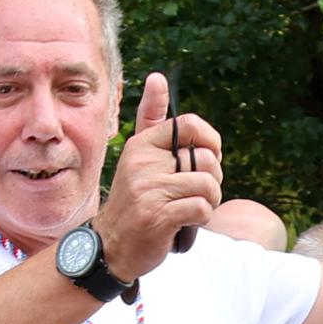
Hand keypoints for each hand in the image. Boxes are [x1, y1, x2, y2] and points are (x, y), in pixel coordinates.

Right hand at [98, 73, 222, 279]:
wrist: (110, 247)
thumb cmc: (135, 201)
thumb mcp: (139, 157)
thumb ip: (150, 119)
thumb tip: (157, 77)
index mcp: (141, 145)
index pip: (190, 126)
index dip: (210, 141)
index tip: (207, 158)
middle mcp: (142, 163)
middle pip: (205, 159)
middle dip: (211, 179)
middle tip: (195, 193)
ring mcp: (148, 189)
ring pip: (208, 185)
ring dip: (208, 202)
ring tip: (191, 208)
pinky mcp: (157, 216)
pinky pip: (201, 208)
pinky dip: (200, 219)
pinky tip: (184, 223)